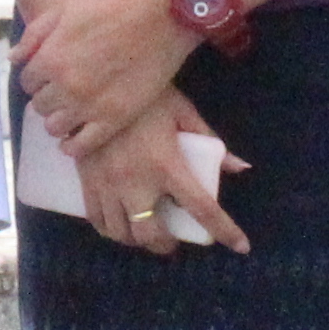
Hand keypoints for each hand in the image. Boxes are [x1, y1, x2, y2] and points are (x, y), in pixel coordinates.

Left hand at [10, 0, 193, 157]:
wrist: (164, 14)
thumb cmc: (115, 4)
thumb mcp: (67, 8)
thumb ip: (35, 34)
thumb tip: (14, 59)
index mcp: (51, 57)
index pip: (27, 81)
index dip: (37, 77)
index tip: (49, 74)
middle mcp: (66, 86)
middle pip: (39, 105)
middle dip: (48, 97)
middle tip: (63, 90)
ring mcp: (90, 105)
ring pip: (55, 127)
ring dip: (59, 120)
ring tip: (72, 111)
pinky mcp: (115, 118)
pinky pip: (82, 145)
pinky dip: (73, 146)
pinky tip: (75, 138)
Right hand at [64, 99, 252, 258]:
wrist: (96, 84)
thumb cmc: (146, 96)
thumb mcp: (183, 112)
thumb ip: (209, 141)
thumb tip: (241, 167)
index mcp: (168, 165)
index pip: (202, 208)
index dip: (225, 230)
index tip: (241, 246)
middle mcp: (137, 182)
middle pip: (151, 234)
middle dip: (164, 245)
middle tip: (170, 241)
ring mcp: (109, 184)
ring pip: (121, 232)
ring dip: (136, 240)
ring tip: (143, 233)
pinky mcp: (87, 180)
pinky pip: (96, 219)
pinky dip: (110, 229)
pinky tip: (118, 224)